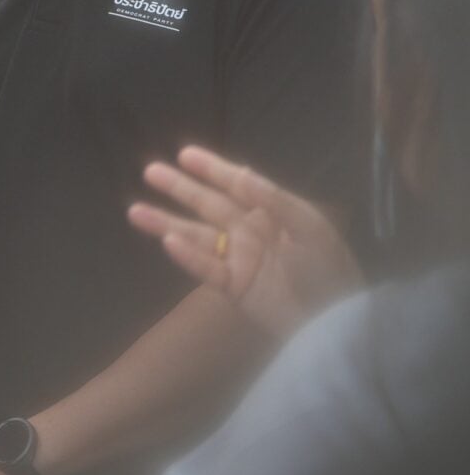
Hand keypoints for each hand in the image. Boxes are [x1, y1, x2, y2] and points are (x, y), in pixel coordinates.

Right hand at [128, 144, 361, 339]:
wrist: (340, 321)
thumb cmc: (330, 270)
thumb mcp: (312, 229)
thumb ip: (276, 201)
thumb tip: (241, 173)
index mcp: (271, 212)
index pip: (237, 184)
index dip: (212, 169)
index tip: (185, 154)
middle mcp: (250, 231)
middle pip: (208, 205)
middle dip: (180, 188)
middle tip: (150, 171)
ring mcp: (239, 258)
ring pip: (196, 236)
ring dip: (167, 223)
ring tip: (135, 212)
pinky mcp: (235, 287)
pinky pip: (206, 269)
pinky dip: (187, 256)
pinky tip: (168, 242)